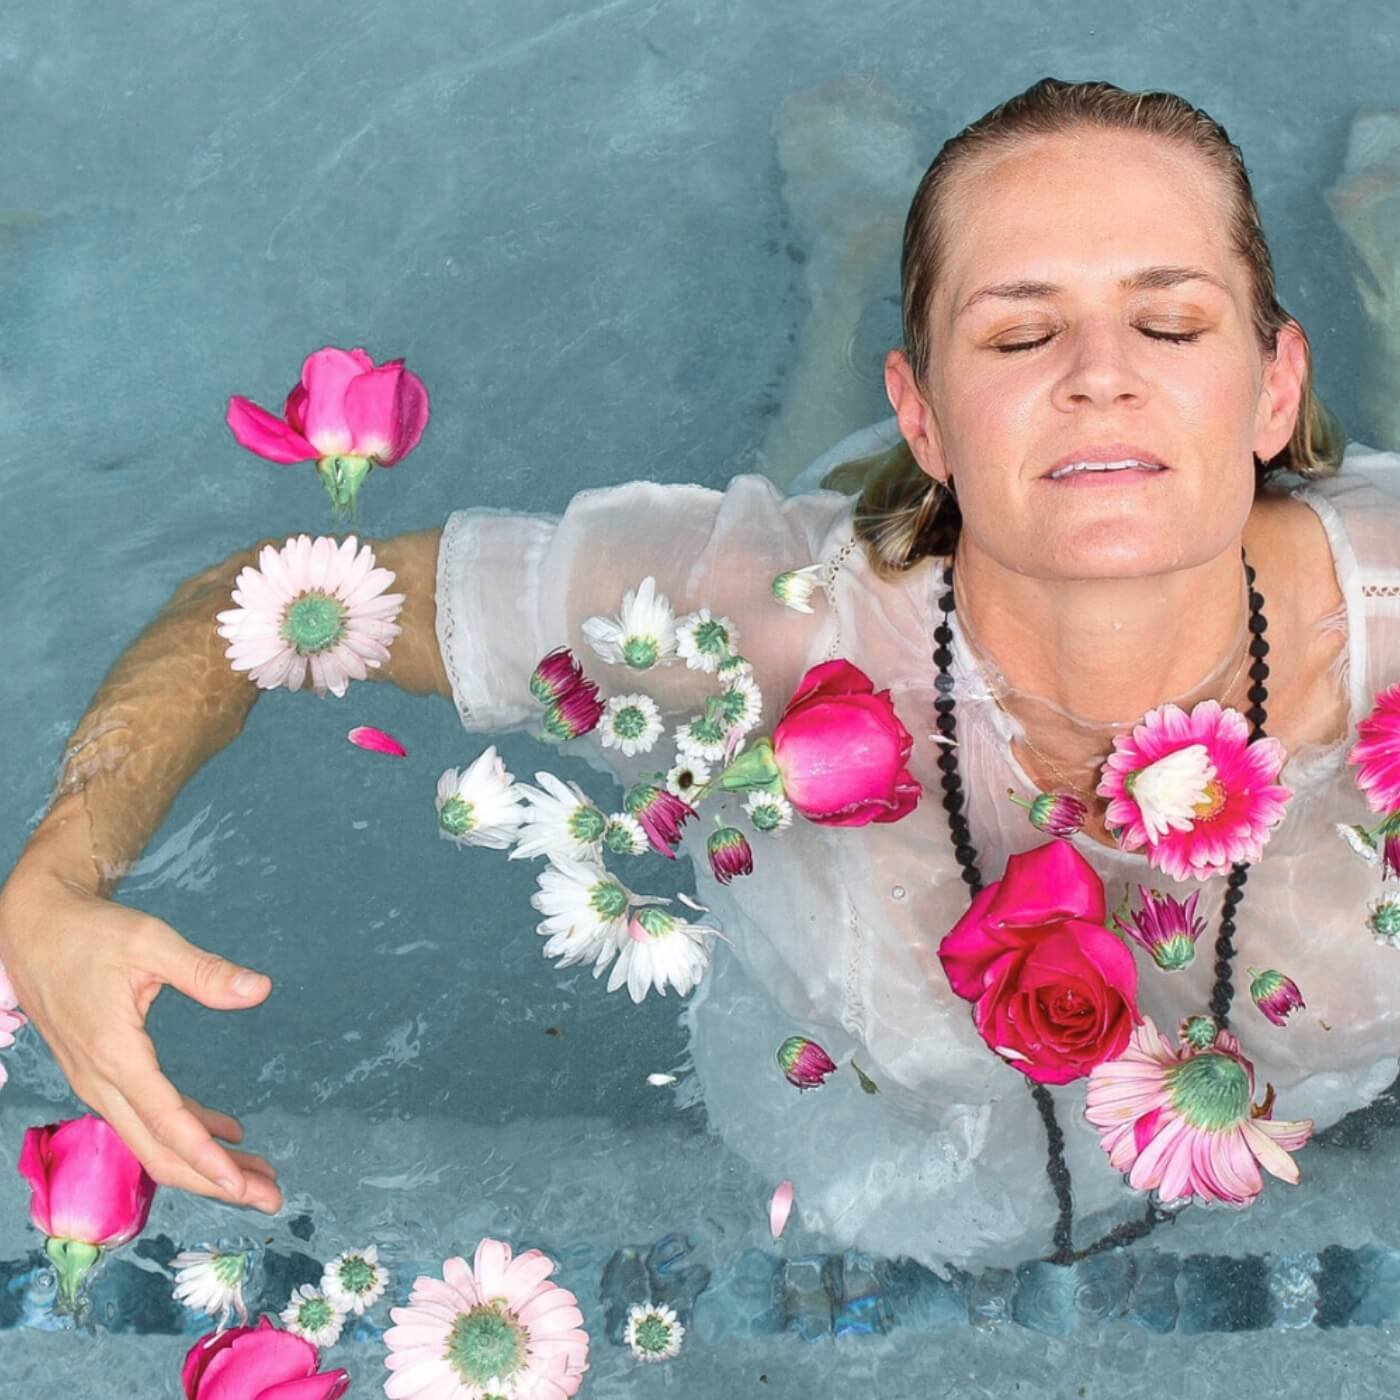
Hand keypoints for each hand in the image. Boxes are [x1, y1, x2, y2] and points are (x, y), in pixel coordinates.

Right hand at [0, 866, 282, 1212]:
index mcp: (114, 1055)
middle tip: (269, 1198)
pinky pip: (147, 1117)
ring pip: (153, 1140)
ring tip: (259, 1177)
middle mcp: (102, 1081)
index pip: (166, 1121)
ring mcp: (99, 1082)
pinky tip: (228, 1134)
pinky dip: (187, 1130)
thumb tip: (260, 990)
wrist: (34, 929)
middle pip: (159, 1150)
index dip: (206, 1158)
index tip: (243, 1184)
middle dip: (215, 1181)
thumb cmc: (91, 934)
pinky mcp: (103, 1074)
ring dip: (204, 1163)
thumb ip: (204, 971)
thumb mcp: (150, 943)